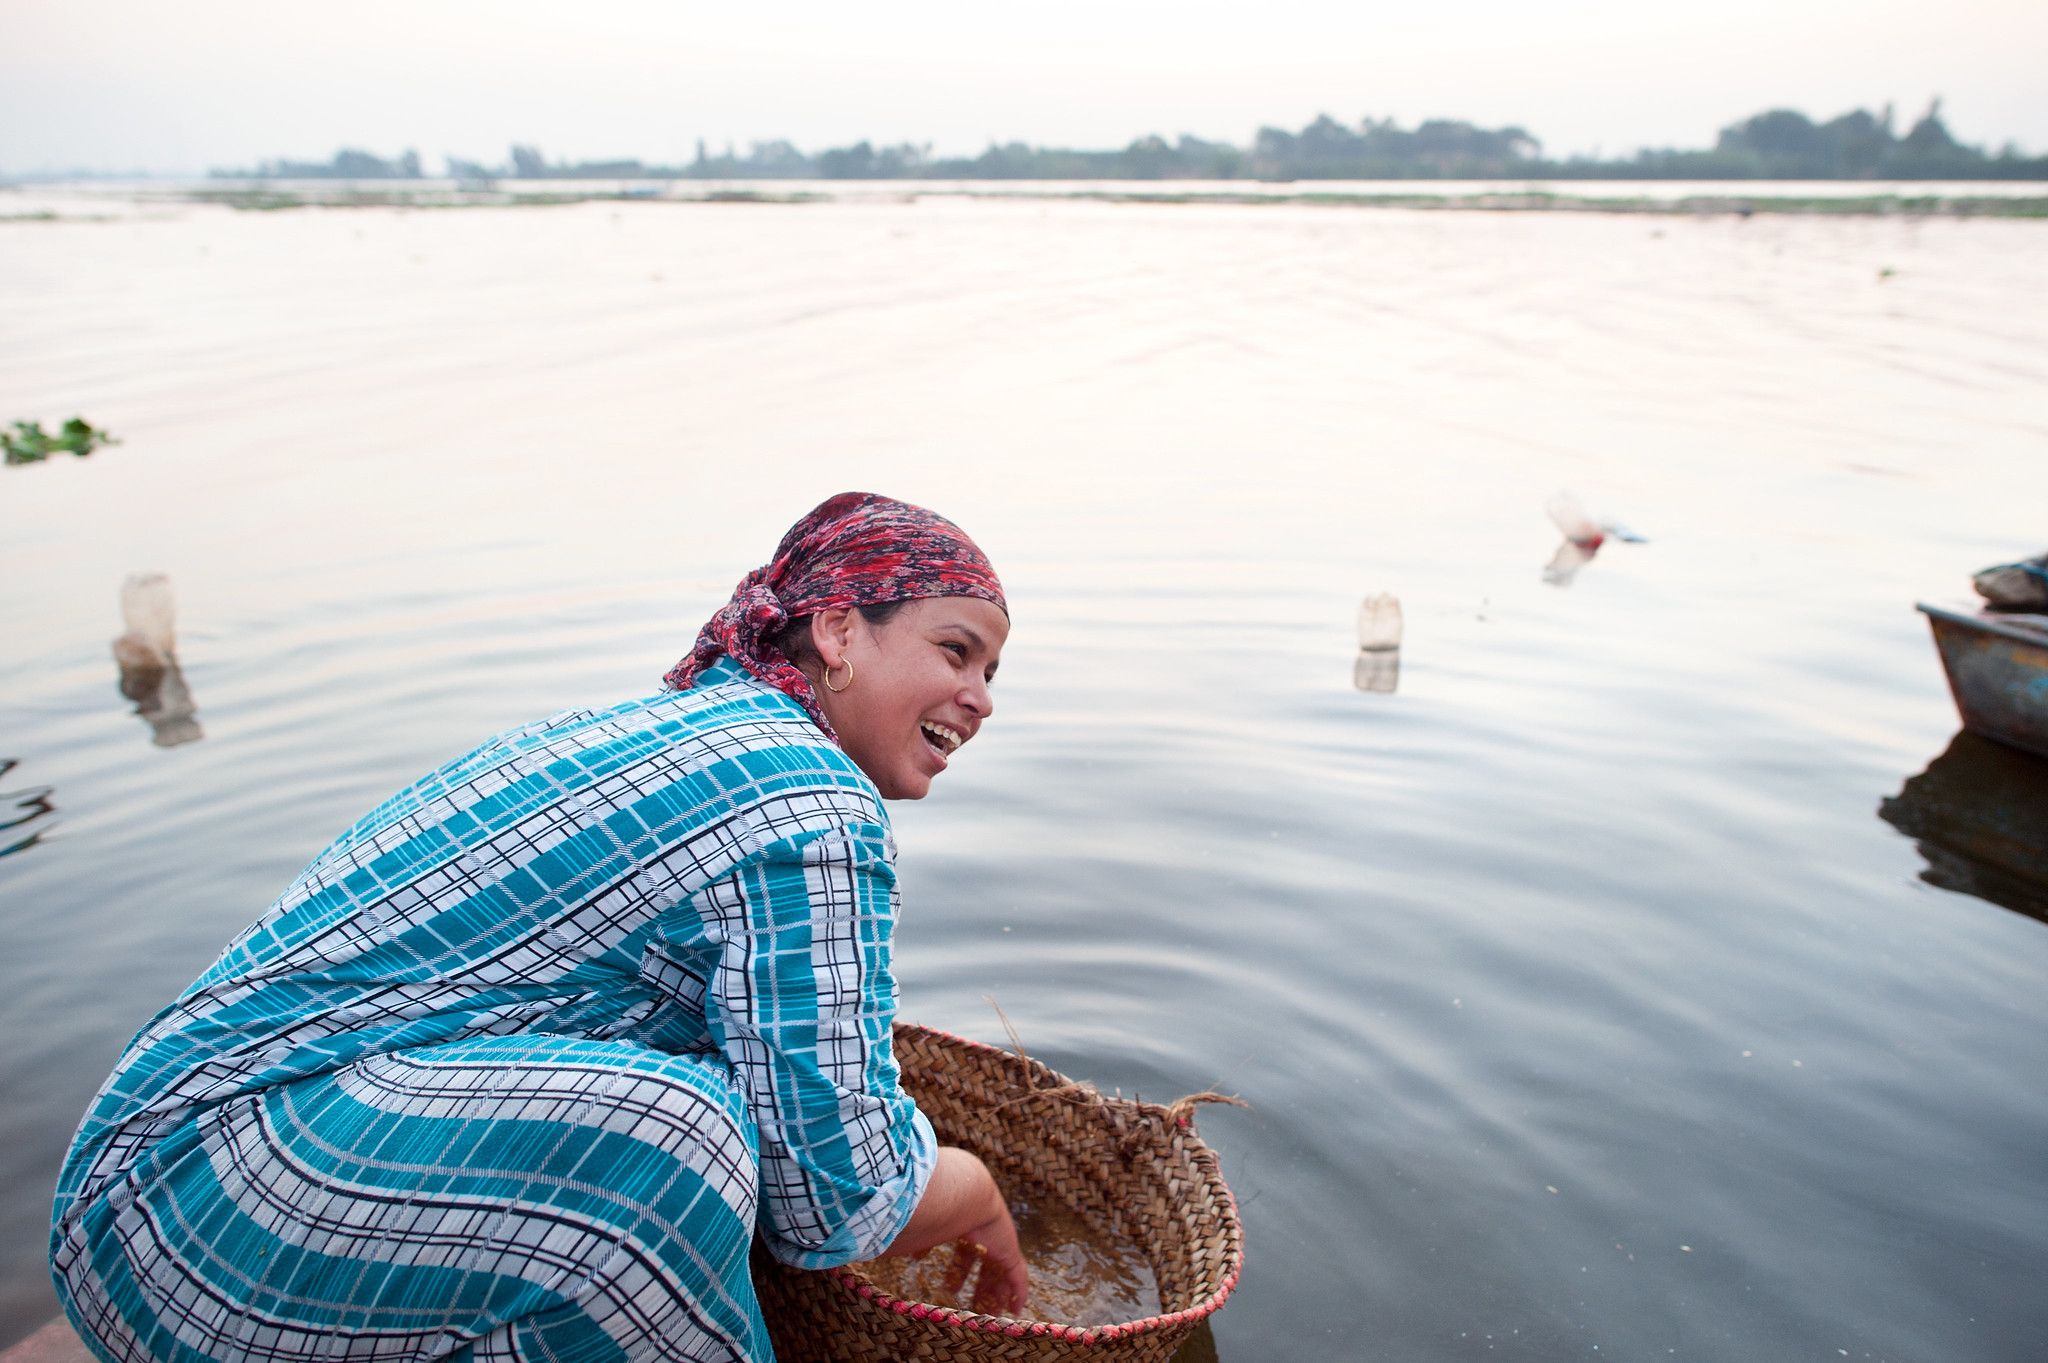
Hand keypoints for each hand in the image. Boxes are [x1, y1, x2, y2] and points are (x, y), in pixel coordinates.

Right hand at [884, 1147, 1030, 1314]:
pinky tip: (1016, 1310)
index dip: (956, 1269)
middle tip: (971, 1303)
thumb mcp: (919, 1225)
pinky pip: (1018, 1275)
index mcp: (962, 1223)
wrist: (962, 1192)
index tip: (947, 1285)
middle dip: (977, 1283)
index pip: (962, 1248)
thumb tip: (897, 1251)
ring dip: (995, 1293)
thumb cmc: (934, 1206)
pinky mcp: (1010, 1250)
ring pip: (1000, 1272)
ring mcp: (998, 1240)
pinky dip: (1018, 1292)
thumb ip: (912, 1238)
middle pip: (982, 1262)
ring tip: (992, 1314)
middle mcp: (982, 1232)